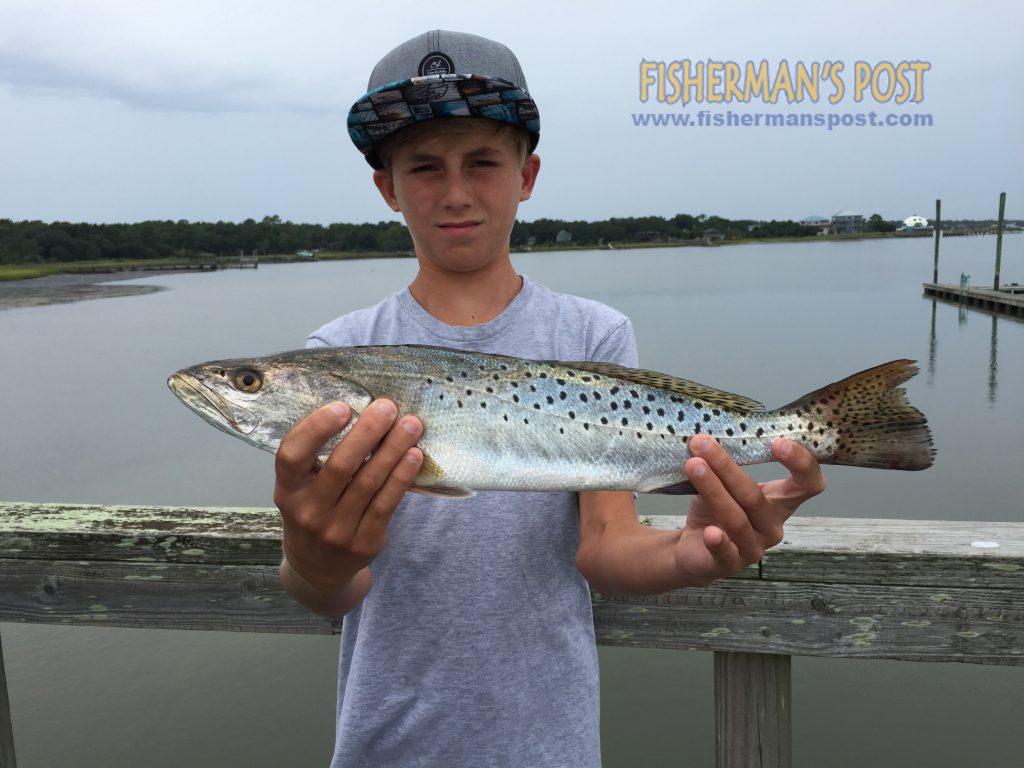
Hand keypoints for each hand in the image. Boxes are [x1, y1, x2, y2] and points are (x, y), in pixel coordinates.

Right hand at [273, 399, 422, 612]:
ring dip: (393, 449)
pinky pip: (387, 503)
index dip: (316, 428)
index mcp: (287, 491)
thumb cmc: (313, 512)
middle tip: (388, 407)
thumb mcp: (300, 489)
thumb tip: (362, 412)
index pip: (292, 455)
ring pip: (369, 482)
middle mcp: (308, 512)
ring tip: (411, 425)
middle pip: (340, 466)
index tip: (343, 406)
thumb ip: (318, 458)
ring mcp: (336, 531)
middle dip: (368, 431)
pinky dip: (402, 477)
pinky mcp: (364, 543)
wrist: (317, 569)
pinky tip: (414, 456)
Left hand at [675, 435, 824, 584]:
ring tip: (692, 465)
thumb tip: (710, 433)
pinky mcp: (730, 564)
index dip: (801, 464)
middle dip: (726, 467)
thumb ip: (726, 462)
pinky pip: (726, 552)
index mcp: (780, 502)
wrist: (693, 548)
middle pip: (755, 496)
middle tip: (702, 443)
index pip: (808, 484)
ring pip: (736, 518)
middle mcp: (772, 526)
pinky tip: (710, 532)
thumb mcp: (723, 482)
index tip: (777, 442)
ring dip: (712, 489)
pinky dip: (719, 541)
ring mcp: (754, 547)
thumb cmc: (715, 508)